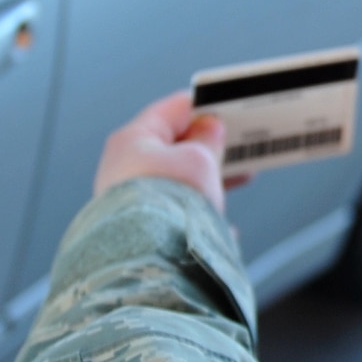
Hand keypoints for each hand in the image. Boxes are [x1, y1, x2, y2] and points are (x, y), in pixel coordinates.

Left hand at [94, 91, 244, 212]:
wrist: (147, 257)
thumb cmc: (169, 199)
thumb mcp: (199, 160)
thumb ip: (207, 140)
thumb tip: (209, 128)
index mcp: (133, 139)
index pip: (172, 110)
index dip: (203, 105)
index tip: (228, 106)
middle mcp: (124, 166)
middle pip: (172, 146)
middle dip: (207, 146)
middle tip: (237, 143)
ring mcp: (129, 198)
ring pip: (175, 180)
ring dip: (206, 179)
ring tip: (238, 180)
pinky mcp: (139, 226)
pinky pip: (173, 211)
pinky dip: (197, 211)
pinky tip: (221, 224)